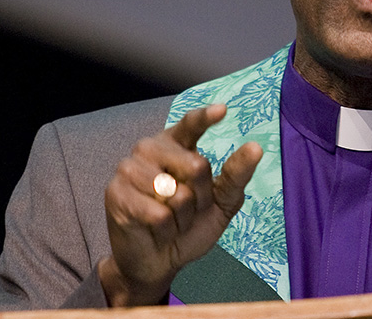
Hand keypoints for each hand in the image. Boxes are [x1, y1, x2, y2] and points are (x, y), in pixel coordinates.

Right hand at [99, 104, 262, 306]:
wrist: (160, 261)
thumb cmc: (191, 226)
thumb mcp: (222, 202)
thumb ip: (237, 174)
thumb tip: (255, 147)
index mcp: (177, 144)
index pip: (191, 124)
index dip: (205, 117)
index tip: (223, 110)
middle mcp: (151, 148)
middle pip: (196, 165)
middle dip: (202, 197)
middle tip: (189, 209)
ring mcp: (130, 168)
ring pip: (177, 193)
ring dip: (182, 217)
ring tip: (171, 220)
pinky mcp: (116, 194)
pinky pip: (158, 214)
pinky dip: (166, 230)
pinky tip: (156, 230)